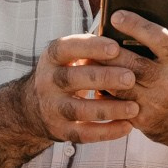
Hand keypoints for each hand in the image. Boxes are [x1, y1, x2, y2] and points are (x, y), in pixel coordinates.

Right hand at [25, 33, 139, 142]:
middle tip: (130, 78)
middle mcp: (48, 81)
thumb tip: (128, 34)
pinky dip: (106, 132)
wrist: (32, 107)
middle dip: (103, 78)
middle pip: (73, 79)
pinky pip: (84, 133)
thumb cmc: (65, 73)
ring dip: (109, 109)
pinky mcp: (60, 130)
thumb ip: (90, 48)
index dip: (90, 47)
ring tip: (134, 107)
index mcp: (52, 58)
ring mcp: (52, 107)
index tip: (115, 47)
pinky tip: (127, 127)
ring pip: (80, 109)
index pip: (67, 48)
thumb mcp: (67, 57)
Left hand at [107, 2, 167, 151]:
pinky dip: (103, 89)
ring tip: (89, 54)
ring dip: (101, 69)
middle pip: (132, 62)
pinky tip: (96, 78)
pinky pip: (116, 102)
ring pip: (119, 83)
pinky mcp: (143, 120)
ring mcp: (155, 104)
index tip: (116, 15)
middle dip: (109, 48)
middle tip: (95, 36)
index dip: (136, 26)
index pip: (160, 39)